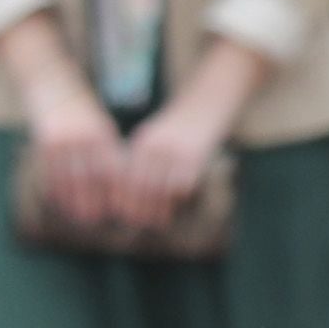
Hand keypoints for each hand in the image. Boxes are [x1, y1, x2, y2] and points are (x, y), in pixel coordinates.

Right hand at [24, 78, 129, 231]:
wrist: (51, 86)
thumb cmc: (80, 109)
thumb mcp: (99, 124)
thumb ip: (106, 149)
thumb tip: (118, 178)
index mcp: (102, 132)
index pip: (111, 167)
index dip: (114, 190)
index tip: (118, 208)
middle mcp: (83, 137)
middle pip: (91, 176)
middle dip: (94, 200)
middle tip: (97, 221)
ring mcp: (62, 140)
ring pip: (70, 177)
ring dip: (74, 200)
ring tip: (78, 218)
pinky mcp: (44, 142)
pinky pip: (50, 171)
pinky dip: (55, 189)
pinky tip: (58, 202)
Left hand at [117, 94, 231, 226]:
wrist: (208, 103)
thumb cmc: (179, 125)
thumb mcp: (155, 135)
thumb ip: (143, 158)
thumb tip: (128, 188)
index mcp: (141, 141)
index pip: (126, 174)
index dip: (122, 196)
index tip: (120, 213)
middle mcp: (155, 147)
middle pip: (141, 185)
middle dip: (138, 207)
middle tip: (137, 224)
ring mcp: (176, 152)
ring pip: (162, 189)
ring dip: (158, 208)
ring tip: (155, 223)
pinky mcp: (195, 158)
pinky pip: (183, 185)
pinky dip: (177, 200)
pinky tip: (175, 209)